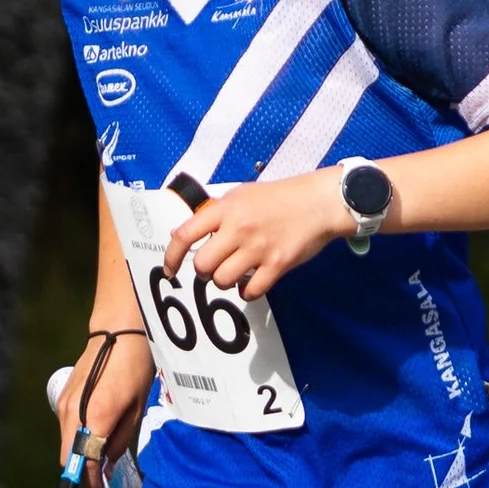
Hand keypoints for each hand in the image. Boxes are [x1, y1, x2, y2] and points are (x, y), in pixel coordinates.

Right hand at [56, 331, 156, 487]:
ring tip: (103, 451)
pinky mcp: (62, 398)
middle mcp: (73, 413)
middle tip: (102, 474)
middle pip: (68, 457)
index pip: (85, 462)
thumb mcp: (136, 408)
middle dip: (84, 470)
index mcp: (95, 417)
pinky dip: (76, 437)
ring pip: (66, 443)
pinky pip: (66, 429)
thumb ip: (119, 440)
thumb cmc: (134, 369)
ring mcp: (64, 405)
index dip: (92, 481)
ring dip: (80, 453)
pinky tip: (95, 430)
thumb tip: (106, 464)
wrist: (116, 335)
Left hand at [164, 169, 358, 298]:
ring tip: (237, 271)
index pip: (185, 235)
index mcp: (225, 209)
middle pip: (202, 266)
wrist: (318, 202)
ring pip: (223, 281)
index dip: (172, 257)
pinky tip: (253, 281)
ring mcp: (258, 248)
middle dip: (204, 271)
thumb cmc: (278, 198)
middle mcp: (238, 228)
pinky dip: (247, 291)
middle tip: (215, 266)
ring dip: (225, 281)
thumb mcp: (241, 195)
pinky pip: (250, 291)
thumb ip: (213, 214)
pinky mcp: (277, 264)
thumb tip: (181, 234)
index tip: (170, 270)